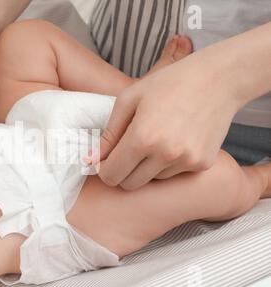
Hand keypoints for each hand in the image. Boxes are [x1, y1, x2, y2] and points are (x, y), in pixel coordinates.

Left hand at [98, 55, 241, 189]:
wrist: (218, 79)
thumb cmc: (168, 83)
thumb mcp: (129, 99)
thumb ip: (109, 133)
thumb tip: (92, 159)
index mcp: (142, 138)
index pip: (111, 175)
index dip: (104, 170)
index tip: (107, 160)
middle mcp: (164, 155)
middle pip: (129, 184)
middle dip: (123, 172)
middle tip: (128, 152)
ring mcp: (186, 162)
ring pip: (152, 180)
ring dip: (147, 167)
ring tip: (157, 139)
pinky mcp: (201, 164)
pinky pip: (174, 174)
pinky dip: (169, 164)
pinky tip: (176, 140)